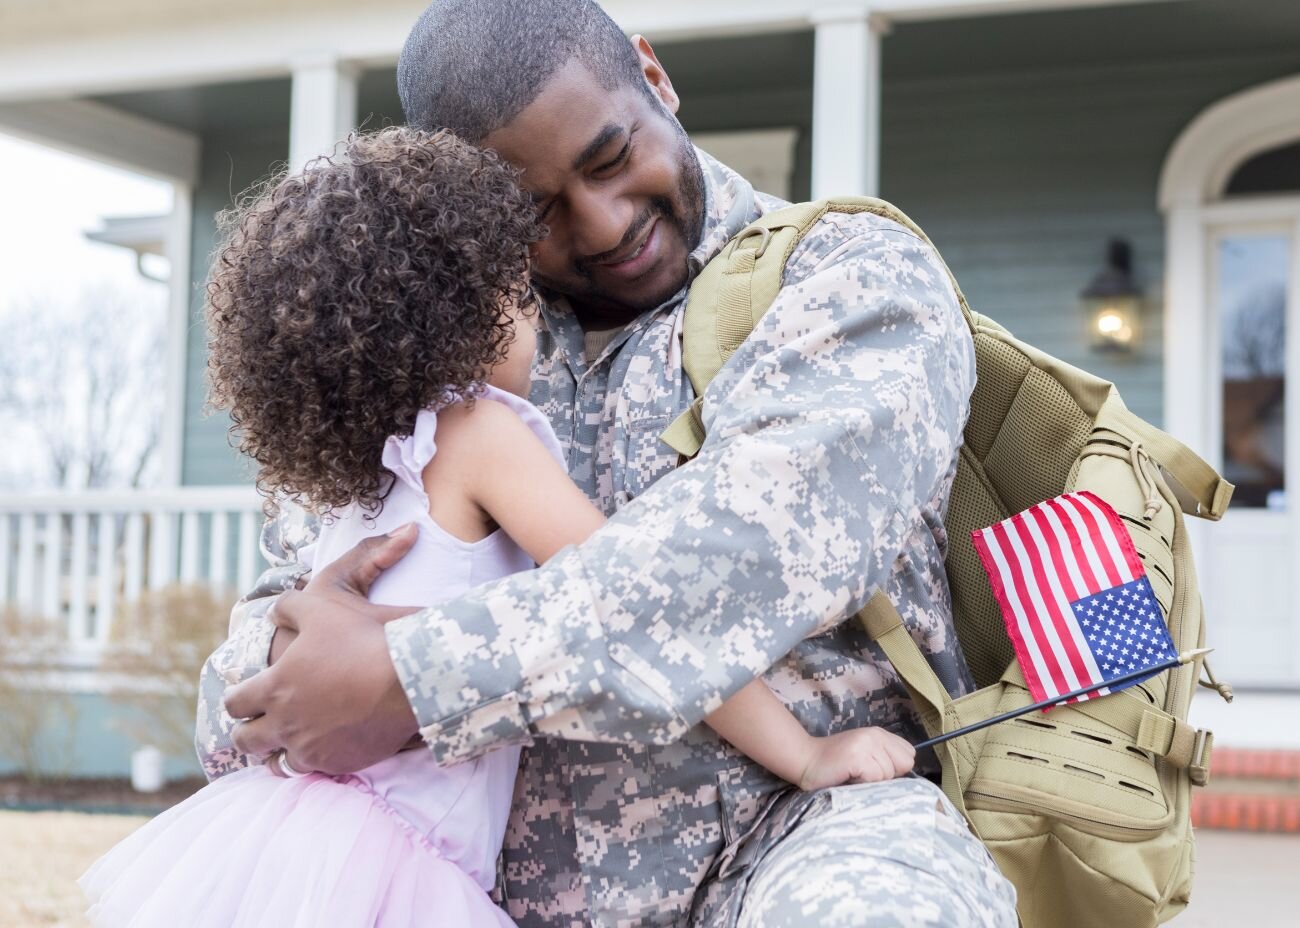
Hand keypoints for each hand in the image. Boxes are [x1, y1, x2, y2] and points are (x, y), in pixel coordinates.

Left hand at [224, 524, 422, 775]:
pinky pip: (315, 770)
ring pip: (278, 763)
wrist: (408, 678)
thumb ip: (289, 608)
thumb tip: (275, 612)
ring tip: (289, 743)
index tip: (246, 696)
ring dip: (278, 752)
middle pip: (246, 740)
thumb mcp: (321, 608)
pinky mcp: (339, 763)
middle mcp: (285, 724)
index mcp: (275, 688)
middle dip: (248, 732)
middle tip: (260, 724)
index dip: (237, 699)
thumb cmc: (362, 638)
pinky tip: (326, 747)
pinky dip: (315, 759)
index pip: (234, 703)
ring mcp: (311, 748)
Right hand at [797, 727, 915, 790]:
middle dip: (887, 776)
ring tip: (853, 775)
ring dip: (872, 781)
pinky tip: (848, 777)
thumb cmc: (836, 765)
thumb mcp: (865, 754)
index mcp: (879, 733)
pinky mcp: (857, 757)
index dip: (895, 768)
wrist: (805, 761)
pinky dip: (863, 783)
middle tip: (863, 773)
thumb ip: (886, 758)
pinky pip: (876, 778)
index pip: (909, 755)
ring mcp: (866, 744)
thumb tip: (907, 774)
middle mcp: (875, 735)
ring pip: (889, 774)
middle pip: (904, 765)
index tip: (874, 769)